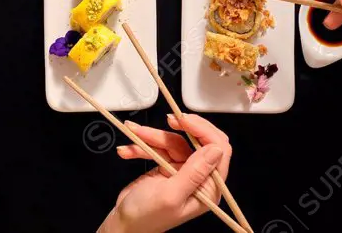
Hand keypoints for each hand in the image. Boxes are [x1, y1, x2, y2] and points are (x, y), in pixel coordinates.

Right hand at [99, 114, 230, 232]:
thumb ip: (194, 172)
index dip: (205, 131)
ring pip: (173, 141)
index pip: (218, 151)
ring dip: (151, 137)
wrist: (122, 224)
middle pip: (196, 141)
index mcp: (208, 189)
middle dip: (179, 129)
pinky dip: (142, 147)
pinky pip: (158, 147)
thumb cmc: (145, 218)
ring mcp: (183, 171)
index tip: (186, 121)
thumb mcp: (170, 195)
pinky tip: (126, 151)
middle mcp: (200, 179)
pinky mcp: (167, 166)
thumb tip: (216, 150)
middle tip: (168, 118)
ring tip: (133, 133)